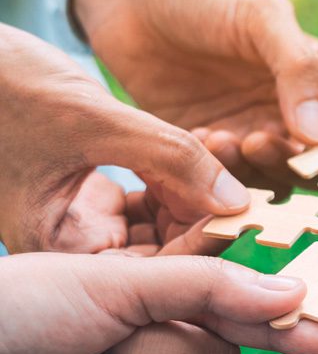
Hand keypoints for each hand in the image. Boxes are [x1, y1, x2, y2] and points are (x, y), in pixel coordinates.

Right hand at [0, 25, 250, 253]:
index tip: (253, 210)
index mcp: (57, 249)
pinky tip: (207, 146)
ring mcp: (81, 220)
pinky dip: (177, 173)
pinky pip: (149, 195)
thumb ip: (168, 157)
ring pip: (161, 222)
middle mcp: (71, 246)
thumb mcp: (92, 120)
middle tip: (256, 186)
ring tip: (233, 157)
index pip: (152, 269)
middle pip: (162, 252)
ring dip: (197, 191)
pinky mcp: (88, 192)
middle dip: (208, 217)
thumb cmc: (2, 83)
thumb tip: (238, 200)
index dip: (206, 242)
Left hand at [72, 0, 317, 188]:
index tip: (310, 156)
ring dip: (247, 171)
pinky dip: (215, 171)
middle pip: (311, 167)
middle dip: (286, 164)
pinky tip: (195, 136)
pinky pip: (224, 179)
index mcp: (315, 80)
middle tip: (252, 142)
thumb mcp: (261, 16)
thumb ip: (299, 69)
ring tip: (215, 138)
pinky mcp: (208, 147)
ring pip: (268, 180)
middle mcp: (288, 113)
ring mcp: (248, 132)